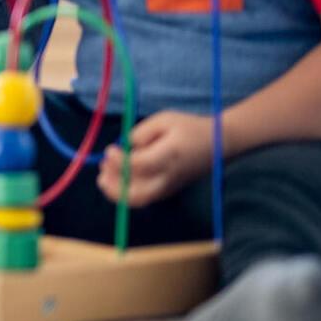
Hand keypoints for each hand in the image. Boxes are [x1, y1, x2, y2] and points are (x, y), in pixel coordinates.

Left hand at [98, 111, 216, 206]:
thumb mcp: (164, 120)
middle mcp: (169, 176)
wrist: (219, 143)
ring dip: (117, 192)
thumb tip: (123, 147)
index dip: (119, 160)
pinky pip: (145, 197)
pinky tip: (116, 178)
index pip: (139, 166)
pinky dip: (126, 193)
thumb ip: (141, 133)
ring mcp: (169, 187)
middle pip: (138, 194)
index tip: (110, 149)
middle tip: (101, 170)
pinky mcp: (169, 190)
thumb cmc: (189, 127)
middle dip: (114, 186)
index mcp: (169, 156)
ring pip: (140, 200)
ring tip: (103, 176)